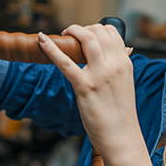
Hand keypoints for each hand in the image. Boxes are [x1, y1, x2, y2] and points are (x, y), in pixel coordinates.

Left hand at [38, 24, 141, 155]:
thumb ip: (117, 68)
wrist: (121, 136)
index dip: (95, 29)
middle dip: (81, 29)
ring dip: (71, 31)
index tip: (84, 35)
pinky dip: (51, 49)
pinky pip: (65, 62)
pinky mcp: (85, 86)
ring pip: (85, 39)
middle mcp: (115, 65)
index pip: (111, 32)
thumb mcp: (124, 84)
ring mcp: (100, 74)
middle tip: (70, 35)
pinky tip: (41, 40)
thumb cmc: (120, 114)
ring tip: (61, 36)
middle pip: (97, 31)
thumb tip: (118, 54)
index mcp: (124, 63)